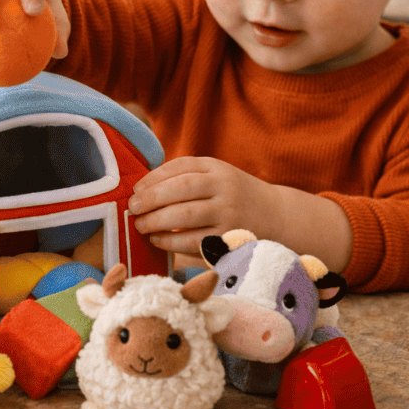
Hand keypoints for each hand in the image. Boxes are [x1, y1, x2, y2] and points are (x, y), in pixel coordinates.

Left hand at [128, 156, 277, 256]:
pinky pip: (194, 241)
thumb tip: (141, 189)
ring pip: (185, 215)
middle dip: (151, 199)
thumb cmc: (232, 194)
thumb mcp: (215, 175)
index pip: (179, 167)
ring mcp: (228, 213)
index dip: (152, 178)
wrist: (276, 215)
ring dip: (156, 221)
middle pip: (180, 189)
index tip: (134, 189)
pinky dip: (171, 241)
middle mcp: (224, 187)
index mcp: (216, 167)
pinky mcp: (229, 238)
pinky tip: (157, 240)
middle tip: (132, 208)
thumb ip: (185, 177)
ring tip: (140, 225)